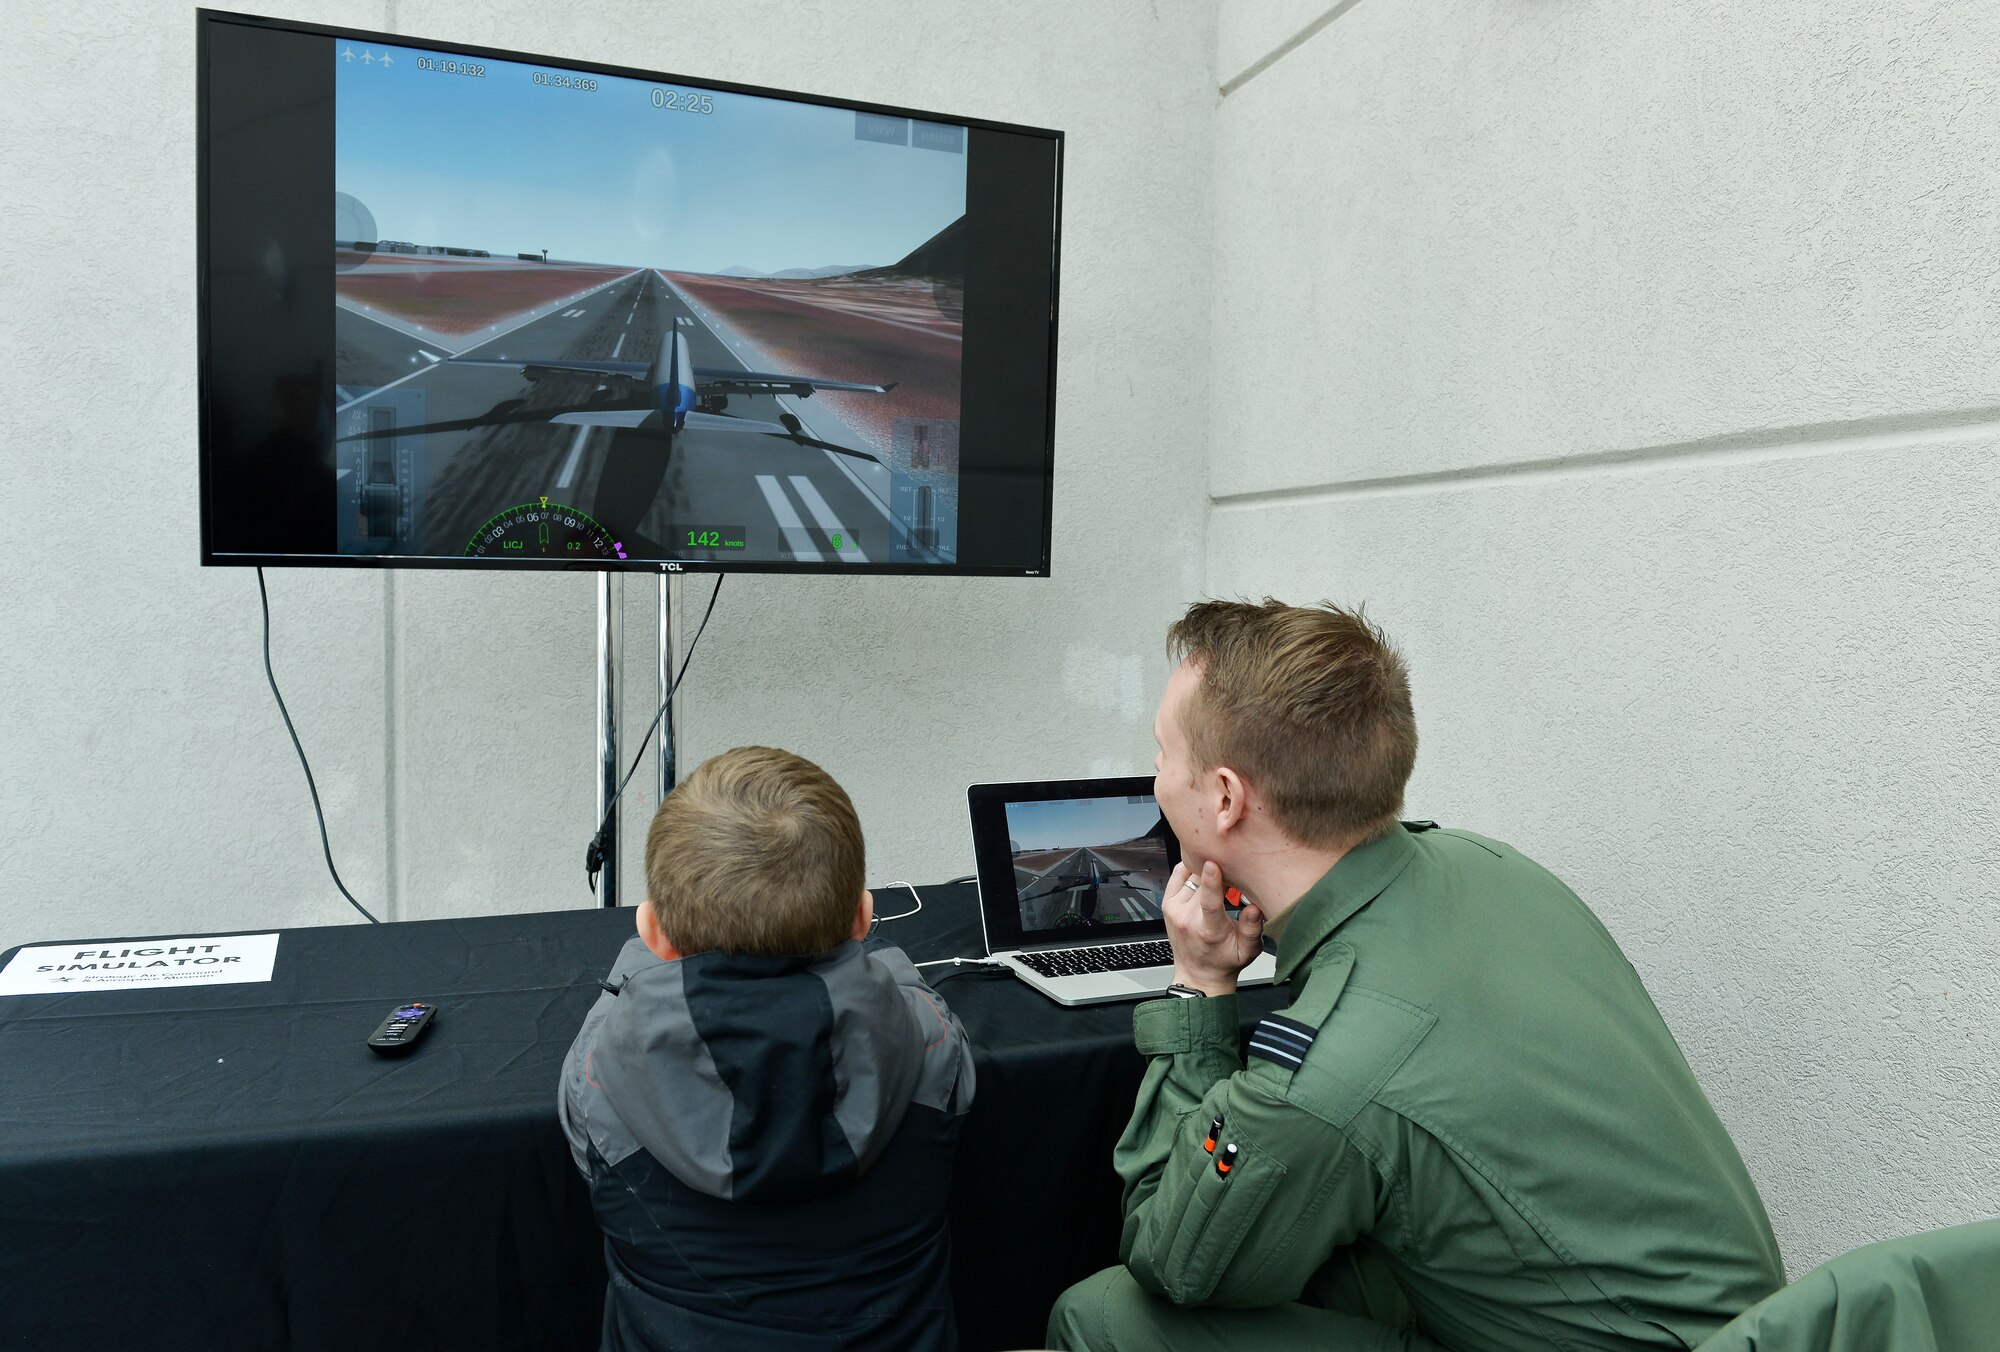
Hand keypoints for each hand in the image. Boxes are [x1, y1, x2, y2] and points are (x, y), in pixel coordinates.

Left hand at [1160, 860, 1264, 995]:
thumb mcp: (1247, 951)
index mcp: (1209, 930)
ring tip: (1218, 874)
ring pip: (1191, 876)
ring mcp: (1174, 910)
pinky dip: (1190, 869)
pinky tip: (1201, 872)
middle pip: (1202, 882)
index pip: (1208, 902)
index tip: (1213, 863)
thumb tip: (1255, 907)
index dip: (1211, 881)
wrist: (1199, 974)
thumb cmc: (1224, 962)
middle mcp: (1187, 919)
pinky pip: (1178, 875)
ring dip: (1204, 872)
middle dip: (1218, 872)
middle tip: (1233, 871)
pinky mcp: (1168, 904)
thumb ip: (1252, 929)